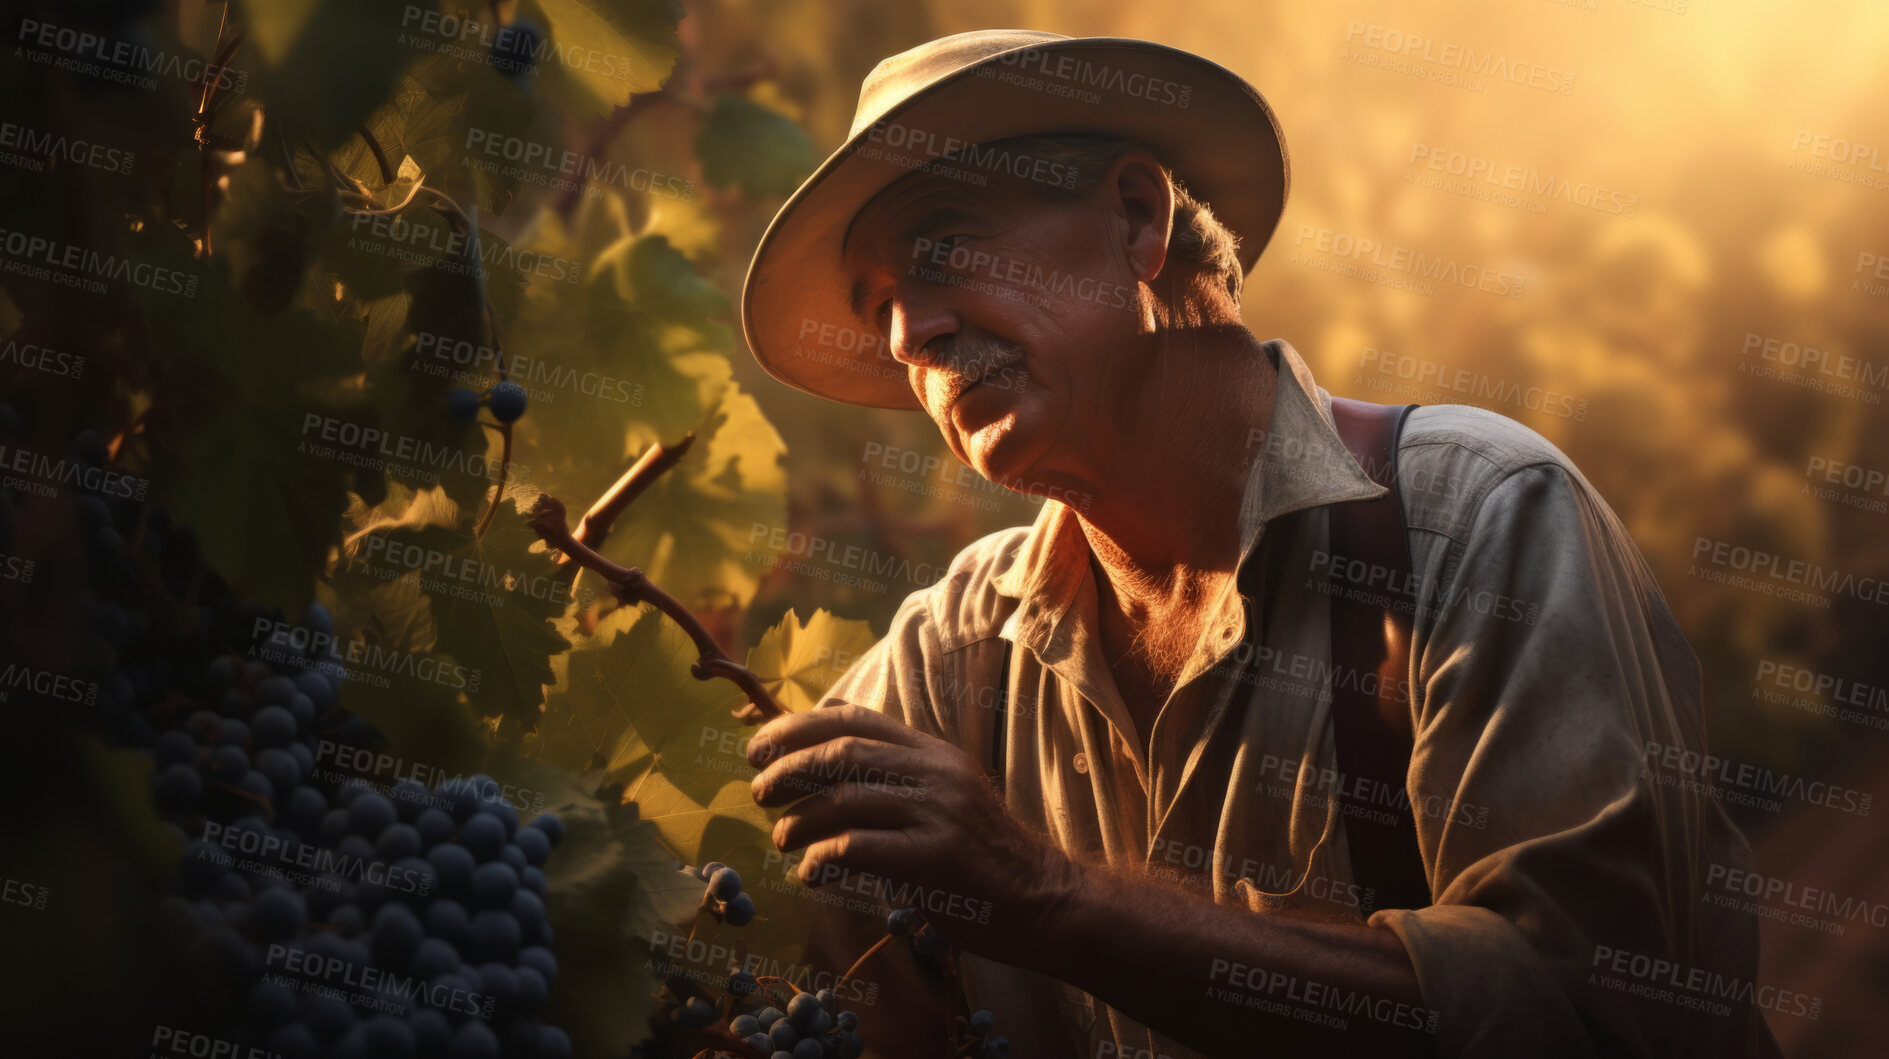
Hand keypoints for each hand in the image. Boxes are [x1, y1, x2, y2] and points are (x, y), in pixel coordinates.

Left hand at [746, 703, 1076, 961]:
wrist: (1041, 900)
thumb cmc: (979, 857)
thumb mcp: (942, 800)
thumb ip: (892, 781)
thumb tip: (817, 767)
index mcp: (933, 752)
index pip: (856, 718)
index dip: (800, 726)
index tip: (760, 746)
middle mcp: (937, 772)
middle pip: (843, 751)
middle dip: (789, 768)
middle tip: (758, 791)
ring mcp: (940, 812)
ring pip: (846, 799)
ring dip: (799, 819)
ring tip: (781, 838)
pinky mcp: (937, 856)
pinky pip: (861, 848)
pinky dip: (823, 859)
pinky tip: (811, 874)